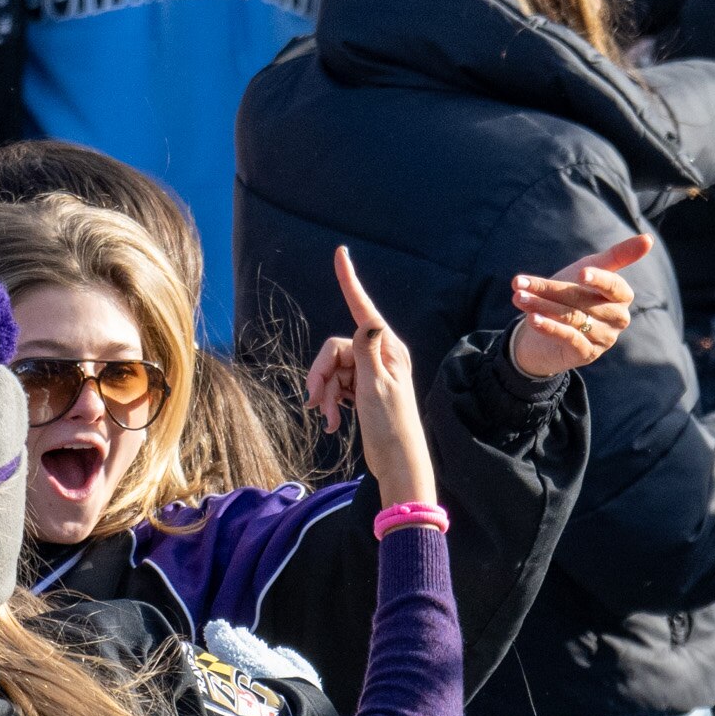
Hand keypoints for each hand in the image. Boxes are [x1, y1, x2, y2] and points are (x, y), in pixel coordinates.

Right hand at [304, 246, 435, 510]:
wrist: (398, 461)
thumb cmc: (391, 427)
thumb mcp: (377, 389)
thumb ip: (367, 353)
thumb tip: (367, 321)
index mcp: (388, 350)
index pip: (363, 309)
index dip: (350, 281)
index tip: (341, 253)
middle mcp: (380, 356)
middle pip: (336, 348)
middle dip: (321, 374)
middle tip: (317, 402)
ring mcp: (370, 373)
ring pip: (332, 369)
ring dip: (326, 393)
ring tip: (331, 418)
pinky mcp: (362, 389)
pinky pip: (336, 385)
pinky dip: (331, 401)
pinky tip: (334, 421)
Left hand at [507, 234, 645, 378]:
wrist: (543, 332)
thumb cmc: (570, 294)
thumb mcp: (590, 270)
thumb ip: (617, 256)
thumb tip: (649, 238)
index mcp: (621, 296)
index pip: (613, 285)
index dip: (598, 279)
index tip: (580, 272)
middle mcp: (618, 318)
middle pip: (583, 301)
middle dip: (550, 291)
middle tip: (519, 283)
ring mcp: (604, 338)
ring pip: (572, 318)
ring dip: (542, 306)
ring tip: (519, 297)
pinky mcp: (587, 354)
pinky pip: (569, 338)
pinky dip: (550, 328)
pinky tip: (532, 319)